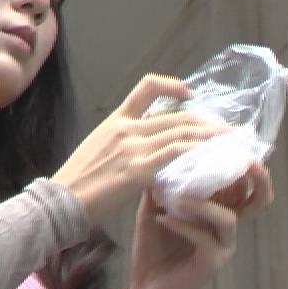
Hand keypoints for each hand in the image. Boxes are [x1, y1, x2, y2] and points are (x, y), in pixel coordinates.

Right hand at [53, 75, 231, 224]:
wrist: (58, 202)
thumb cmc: (73, 186)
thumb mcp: (97, 154)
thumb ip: (121, 148)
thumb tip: (142, 156)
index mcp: (115, 121)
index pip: (146, 88)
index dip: (172, 86)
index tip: (189, 94)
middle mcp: (126, 128)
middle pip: (176, 115)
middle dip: (205, 120)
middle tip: (226, 129)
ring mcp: (133, 148)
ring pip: (181, 132)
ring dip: (210, 136)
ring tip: (229, 142)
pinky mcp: (138, 170)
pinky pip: (175, 154)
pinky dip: (197, 152)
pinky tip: (211, 157)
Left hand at [127, 162, 274, 288]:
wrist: (145, 288)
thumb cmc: (154, 248)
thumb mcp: (156, 208)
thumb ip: (164, 182)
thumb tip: (162, 149)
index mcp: (219, 208)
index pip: (242, 182)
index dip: (240, 161)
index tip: (226, 138)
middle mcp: (227, 226)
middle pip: (257, 199)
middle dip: (256, 178)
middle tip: (245, 160)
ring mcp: (223, 246)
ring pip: (229, 218)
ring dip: (203, 204)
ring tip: (176, 198)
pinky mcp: (211, 263)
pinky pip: (204, 239)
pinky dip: (183, 226)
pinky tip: (162, 220)